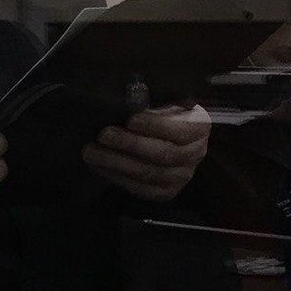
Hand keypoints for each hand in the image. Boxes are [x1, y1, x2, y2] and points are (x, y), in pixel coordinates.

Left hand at [83, 105, 210, 201]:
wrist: (170, 138)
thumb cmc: (163, 112)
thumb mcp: (164, 100)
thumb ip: (153, 100)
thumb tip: (131, 98)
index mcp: (199, 127)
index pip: (180, 130)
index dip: (155, 126)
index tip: (131, 119)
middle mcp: (195, 154)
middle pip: (163, 154)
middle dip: (130, 144)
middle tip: (104, 134)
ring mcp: (182, 177)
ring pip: (148, 174)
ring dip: (116, 163)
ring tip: (91, 151)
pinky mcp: (166, 192)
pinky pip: (140, 189)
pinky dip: (116, 177)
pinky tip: (98, 165)